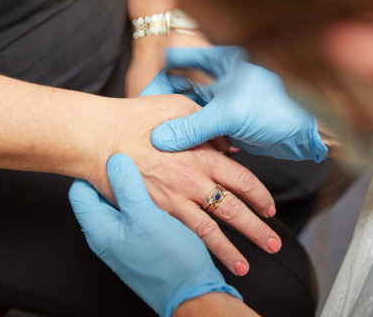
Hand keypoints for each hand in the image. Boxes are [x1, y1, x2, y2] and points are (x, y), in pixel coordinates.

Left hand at [70, 154, 241, 316]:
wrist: (193, 293)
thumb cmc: (168, 260)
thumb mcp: (145, 216)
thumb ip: (127, 186)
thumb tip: (115, 160)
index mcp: (99, 229)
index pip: (79, 191)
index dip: (91, 170)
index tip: (107, 154)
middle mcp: (107, 236)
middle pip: (99, 196)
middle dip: (113, 176)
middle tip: (129, 158)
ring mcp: (125, 241)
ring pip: (121, 205)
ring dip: (133, 188)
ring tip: (149, 172)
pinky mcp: (142, 245)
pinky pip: (137, 216)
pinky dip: (146, 201)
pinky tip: (162, 195)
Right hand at [86, 91, 280, 274]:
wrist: (99, 136)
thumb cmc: (136, 117)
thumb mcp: (179, 106)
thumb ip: (208, 124)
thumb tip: (228, 144)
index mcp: (202, 154)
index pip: (242, 179)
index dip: (259, 195)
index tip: (269, 206)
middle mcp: (194, 179)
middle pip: (235, 208)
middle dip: (257, 228)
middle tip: (273, 242)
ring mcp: (175, 198)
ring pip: (214, 229)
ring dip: (235, 249)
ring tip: (247, 266)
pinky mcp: (156, 211)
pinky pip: (185, 234)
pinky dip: (201, 250)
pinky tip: (208, 260)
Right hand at [150, 46, 327, 161]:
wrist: (311, 128)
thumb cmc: (278, 106)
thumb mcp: (230, 113)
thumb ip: (193, 126)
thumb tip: (159, 140)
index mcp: (219, 60)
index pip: (176, 61)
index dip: (157, 77)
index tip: (142, 97)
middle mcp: (219, 77)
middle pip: (180, 86)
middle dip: (163, 104)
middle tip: (145, 124)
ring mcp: (225, 99)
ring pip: (191, 110)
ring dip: (178, 123)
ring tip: (157, 139)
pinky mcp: (232, 122)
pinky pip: (204, 128)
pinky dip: (193, 136)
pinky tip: (183, 147)